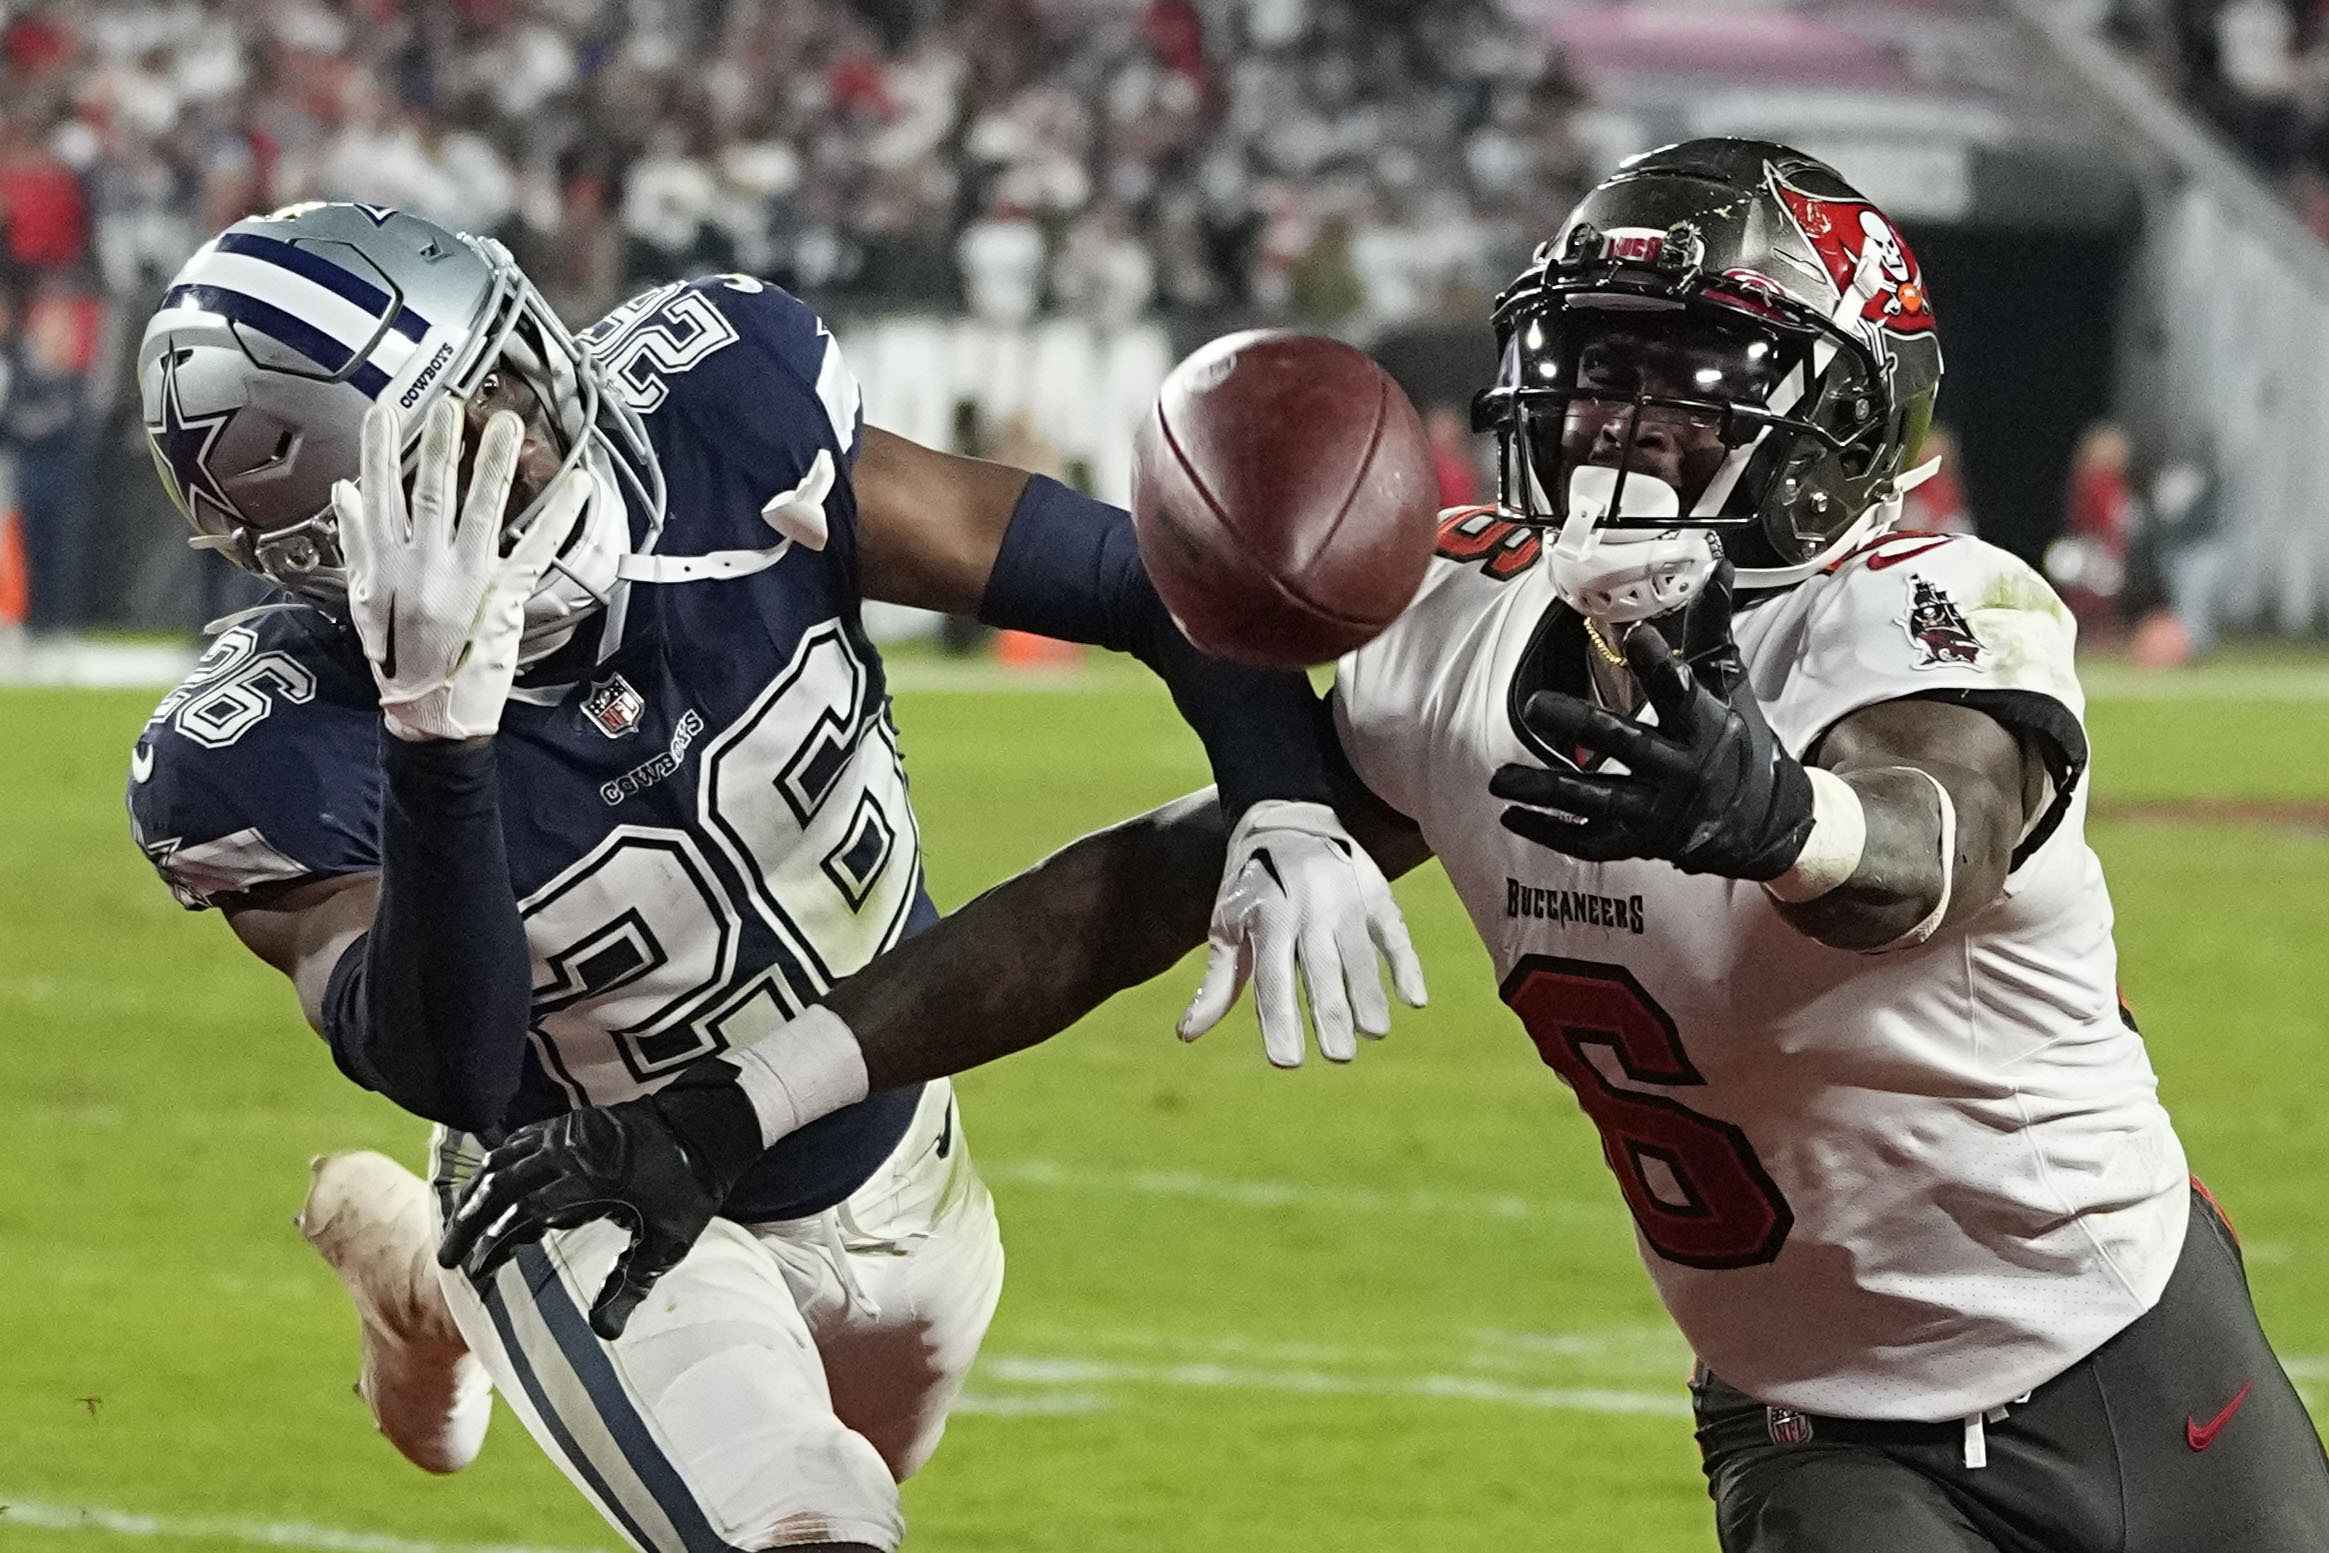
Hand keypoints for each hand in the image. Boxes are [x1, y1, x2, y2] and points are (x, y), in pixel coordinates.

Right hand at [334, 398, 585, 740]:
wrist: (430, 714)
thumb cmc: (396, 657)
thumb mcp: (363, 601)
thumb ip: (356, 543)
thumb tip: (345, 492)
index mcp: (386, 566)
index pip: (379, 496)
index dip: (379, 452)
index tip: (385, 412)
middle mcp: (425, 568)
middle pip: (433, 496)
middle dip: (442, 447)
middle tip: (451, 405)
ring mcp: (466, 582)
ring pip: (481, 513)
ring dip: (494, 466)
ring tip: (504, 426)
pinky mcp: (504, 598)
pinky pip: (533, 551)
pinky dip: (558, 519)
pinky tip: (576, 487)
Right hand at [436, 1073, 759, 1339]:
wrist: (709, 1127)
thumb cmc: (690, 1186)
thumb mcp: (667, 1242)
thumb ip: (631, 1285)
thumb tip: (604, 1333)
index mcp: (589, 1177)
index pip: (522, 1210)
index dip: (494, 1242)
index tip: (478, 1272)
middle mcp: (569, 1148)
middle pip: (498, 1183)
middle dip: (468, 1222)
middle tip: (449, 1260)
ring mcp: (566, 1130)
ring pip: (501, 1160)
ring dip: (475, 1195)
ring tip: (460, 1232)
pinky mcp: (569, 1123)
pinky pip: (518, 1143)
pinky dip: (496, 1168)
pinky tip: (488, 1193)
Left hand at [1177, 800, 1427, 1065]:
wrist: (1286, 816)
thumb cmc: (1251, 889)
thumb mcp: (1226, 928)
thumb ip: (1216, 985)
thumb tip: (1185, 1036)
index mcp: (1266, 920)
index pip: (1273, 980)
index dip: (1280, 1022)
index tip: (1286, 1062)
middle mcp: (1307, 909)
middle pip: (1321, 972)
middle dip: (1330, 1017)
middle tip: (1338, 1058)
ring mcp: (1345, 899)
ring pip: (1360, 957)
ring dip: (1368, 998)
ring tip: (1373, 1034)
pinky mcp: (1376, 892)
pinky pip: (1394, 933)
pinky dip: (1406, 965)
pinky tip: (1413, 1000)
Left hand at [1489, 572, 1814, 879]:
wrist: (1768, 821)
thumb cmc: (1740, 742)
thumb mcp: (1730, 684)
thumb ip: (1711, 628)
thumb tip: (1715, 564)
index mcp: (1706, 726)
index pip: (1682, 691)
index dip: (1659, 664)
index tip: (1637, 634)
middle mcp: (1681, 770)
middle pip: (1626, 744)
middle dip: (1580, 725)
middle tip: (1535, 705)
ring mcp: (1659, 811)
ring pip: (1597, 800)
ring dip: (1546, 789)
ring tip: (1500, 778)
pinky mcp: (1641, 841)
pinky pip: (1591, 842)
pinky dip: (1552, 832)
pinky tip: (1513, 816)